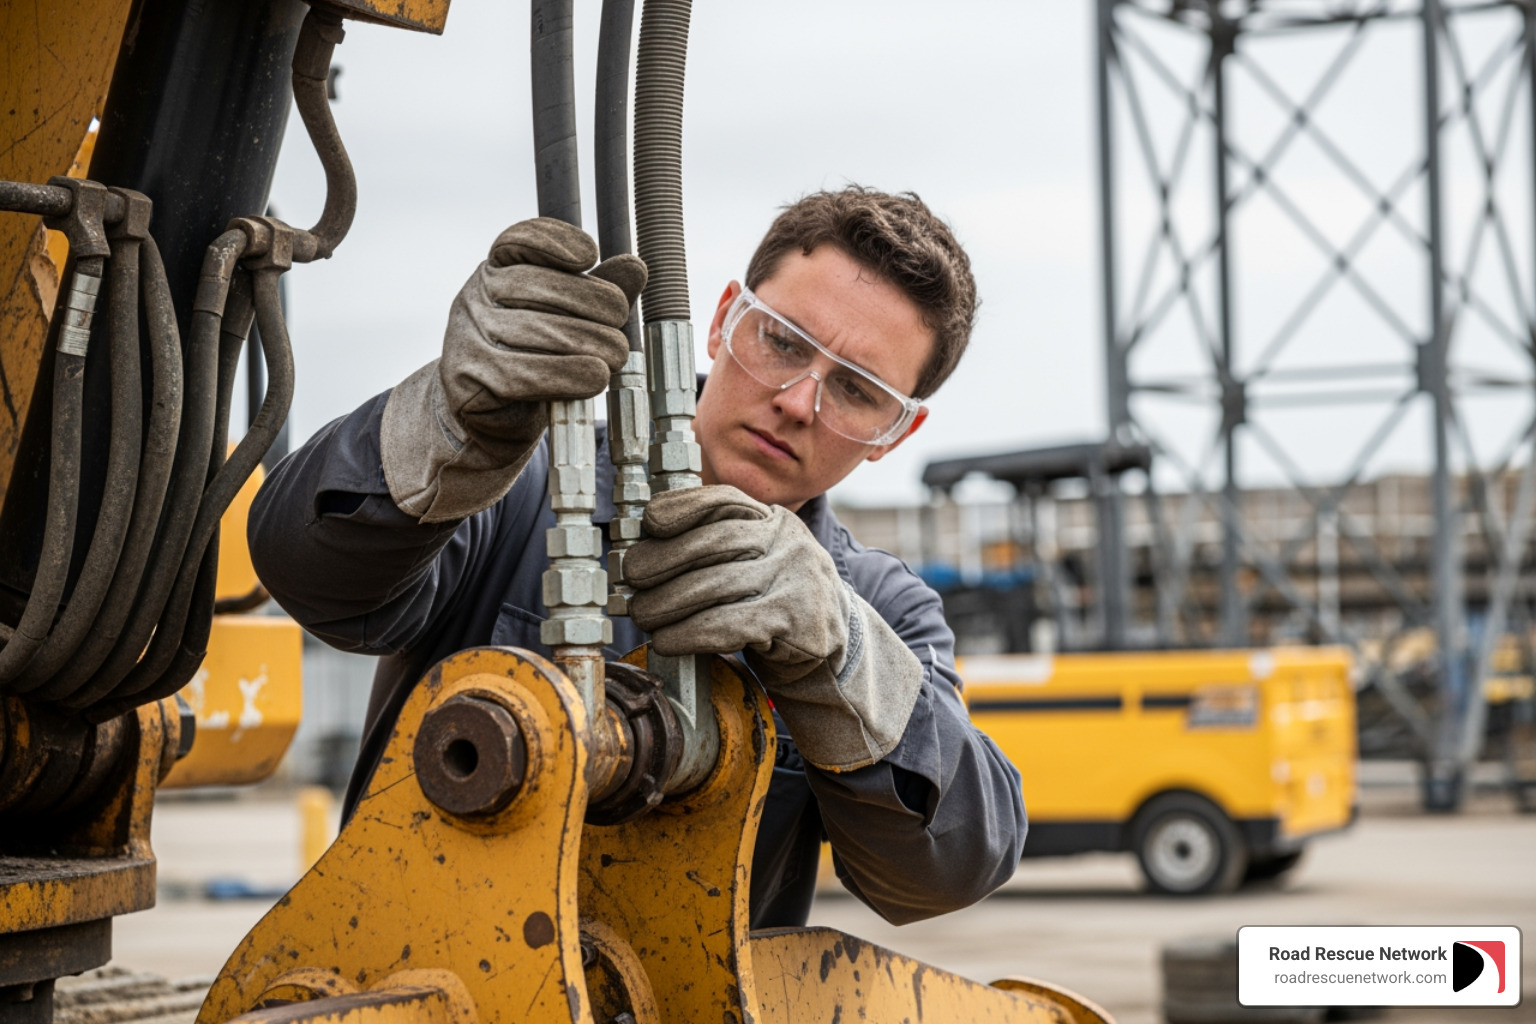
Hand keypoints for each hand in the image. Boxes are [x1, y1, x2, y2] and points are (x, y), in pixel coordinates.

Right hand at [381, 219, 645, 521]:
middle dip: (590, 300)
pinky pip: (526, 374)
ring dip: (589, 341)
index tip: (591, 255)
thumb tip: (635, 266)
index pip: (518, 239)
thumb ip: (597, 292)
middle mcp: (474, 297)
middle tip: (620, 321)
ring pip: (536, 330)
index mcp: (496, 271)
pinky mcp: (470, 380)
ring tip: (617, 354)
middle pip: (536, 284)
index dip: (555, 241)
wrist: (493, 418)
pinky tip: (597, 377)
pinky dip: (569, 375)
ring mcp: (467, 337)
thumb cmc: (536, 358)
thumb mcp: (566, 320)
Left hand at [626, 485, 923, 771]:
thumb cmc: (777, 601)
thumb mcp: (757, 561)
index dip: (683, 506)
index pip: (725, 500)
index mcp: (774, 520)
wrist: (835, 649)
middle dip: (663, 560)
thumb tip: (643, 550)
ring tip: (643, 615)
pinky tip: (668, 640)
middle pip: (714, 542)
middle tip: (632, 579)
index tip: (649, 522)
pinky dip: (690, 633)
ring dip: (668, 602)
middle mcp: (789, 543)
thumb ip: (716, 548)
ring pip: (717, 585)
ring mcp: (797, 580)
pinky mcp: (797, 622)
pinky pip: (731, 624)